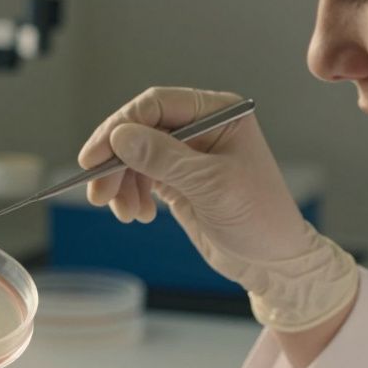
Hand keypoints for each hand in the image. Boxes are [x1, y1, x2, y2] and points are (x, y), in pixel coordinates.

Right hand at [79, 87, 356, 331]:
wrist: (273, 262)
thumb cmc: (258, 218)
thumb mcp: (211, 185)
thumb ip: (164, 158)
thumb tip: (119, 136)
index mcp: (219, 112)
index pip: (157, 105)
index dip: (120, 127)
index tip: (94, 158)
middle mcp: (201, 126)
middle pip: (140, 128)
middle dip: (115, 160)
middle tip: (98, 192)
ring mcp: (187, 152)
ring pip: (134, 154)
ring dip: (120, 182)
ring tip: (124, 213)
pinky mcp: (177, 178)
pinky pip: (140, 176)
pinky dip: (131, 193)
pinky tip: (137, 214)